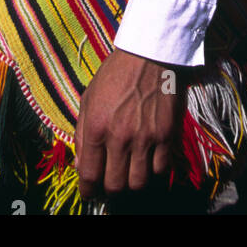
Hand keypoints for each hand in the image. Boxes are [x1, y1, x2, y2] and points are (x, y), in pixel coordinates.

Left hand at [74, 48, 179, 198]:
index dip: (88, 190)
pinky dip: (154, 171)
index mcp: (95, 127)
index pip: (89, 175)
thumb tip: (80, 164)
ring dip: (132, 182)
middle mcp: (119, 136)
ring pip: (138, 183)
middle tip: (111, 181)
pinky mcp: (166, 134)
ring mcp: (145, 137)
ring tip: (130, 173)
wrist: (149, 54)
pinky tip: (149, 162)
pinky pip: (160, 170)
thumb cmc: (115, 74)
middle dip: (110, 188)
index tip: (90, 192)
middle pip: (115, 185)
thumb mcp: (88, 98)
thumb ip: (81, 133)